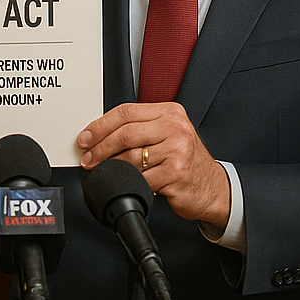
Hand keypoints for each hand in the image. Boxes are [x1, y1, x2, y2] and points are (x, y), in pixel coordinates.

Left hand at [78, 102, 231, 228]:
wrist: (214, 188)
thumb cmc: (185, 161)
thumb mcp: (168, 135)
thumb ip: (141, 128)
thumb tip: (99, 134)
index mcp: (170, 112)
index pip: (126, 112)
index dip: (100, 125)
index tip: (85, 138)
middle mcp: (176, 128)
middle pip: (125, 133)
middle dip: (100, 147)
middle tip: (88, 158)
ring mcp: (178, 150)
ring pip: (130, 156)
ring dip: (111, 166)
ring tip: (103, 171)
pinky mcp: (176, 173)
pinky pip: (140, 178)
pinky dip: (128, 182)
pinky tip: (125, 183)